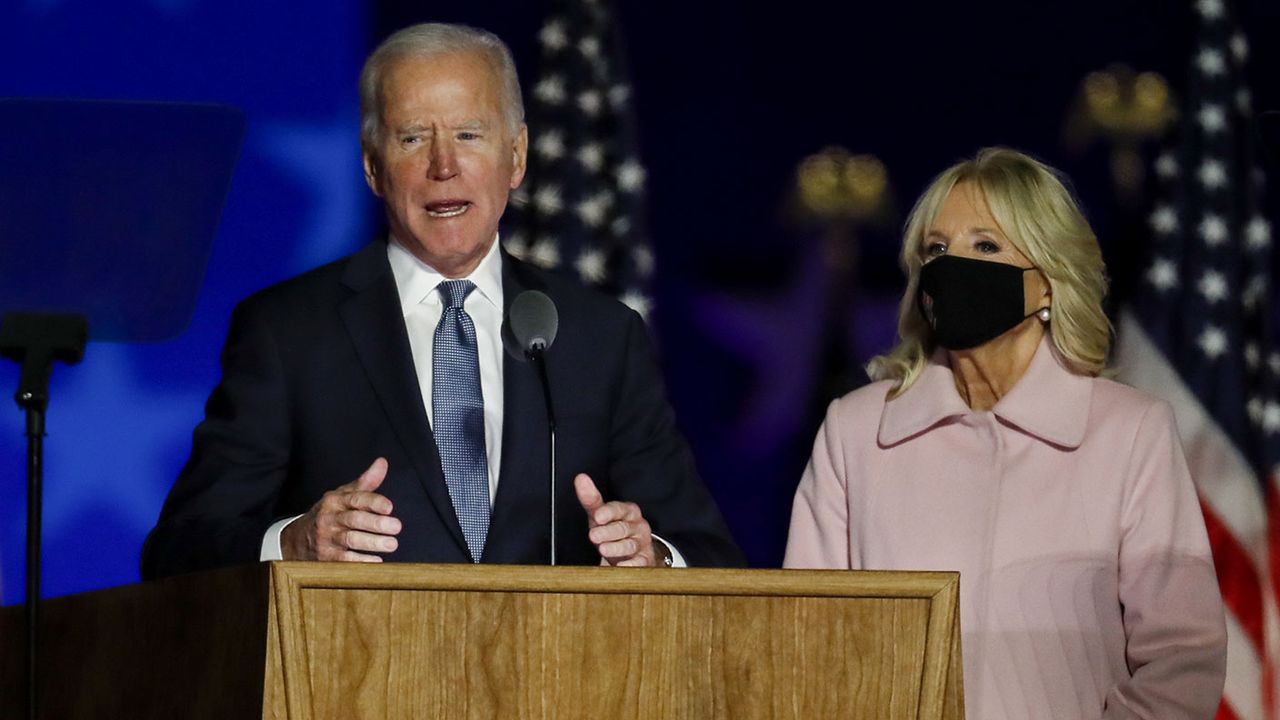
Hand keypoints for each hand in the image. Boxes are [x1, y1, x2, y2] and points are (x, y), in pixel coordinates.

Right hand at [281, 458, 401, 561]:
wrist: (295, 540)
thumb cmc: (328, 514)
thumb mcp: (342, 495)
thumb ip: (365, 482)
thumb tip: (383, 462)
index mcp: (336, 501)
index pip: (356, 499)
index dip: (373, 502)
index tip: (389, 507)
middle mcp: (330, 518)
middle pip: (354, 519)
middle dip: (377, 523)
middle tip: (397, 526)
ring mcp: (327, 539)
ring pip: (350, 539)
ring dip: (373, 542)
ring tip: (392, 544)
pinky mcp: (325, 558)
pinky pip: (344, 560)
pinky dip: (360, 561)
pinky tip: (376, 561)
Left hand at [574, 473, 665, 566]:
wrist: (634, 553)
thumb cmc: (614, 531)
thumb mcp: (601, 515)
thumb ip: (591, 499)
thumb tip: (580, 478)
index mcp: (628, 511)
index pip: (618, 509)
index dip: (608, 512)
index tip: (598, 516)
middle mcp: (637, 526)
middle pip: (622, 528)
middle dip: (608, 532)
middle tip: (594, 536)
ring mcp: (642, 544)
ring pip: (629, 545)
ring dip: (616, 548)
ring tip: (603, 550)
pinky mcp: (644, 561)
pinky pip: (639, 563)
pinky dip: (630, 566)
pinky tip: (621, 567)